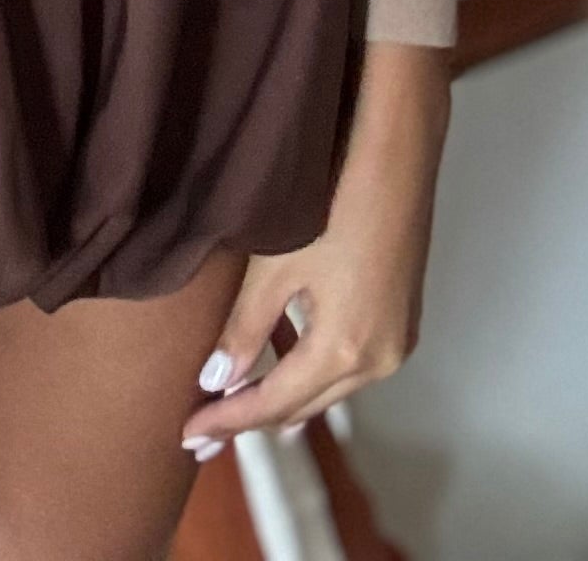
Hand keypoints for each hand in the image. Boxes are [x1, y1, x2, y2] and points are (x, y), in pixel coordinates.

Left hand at [178, 41, 449, 458]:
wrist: (395, 153)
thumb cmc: (332, 200)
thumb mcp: (276, 265)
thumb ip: (246, 327)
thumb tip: (216, 380)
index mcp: (346, 350)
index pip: (273, 404)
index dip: (228, 421)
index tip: (186, 435)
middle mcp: (379, 360)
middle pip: (303, 406)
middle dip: (251, 420)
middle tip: (201, 434)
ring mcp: (397, 343)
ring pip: (328, 390)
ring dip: (282, 400)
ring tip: (234, 410)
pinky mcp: (401, 320)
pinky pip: (349, 367)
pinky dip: (312, 375)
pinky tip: (285, 375)